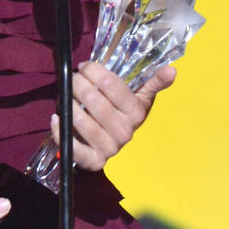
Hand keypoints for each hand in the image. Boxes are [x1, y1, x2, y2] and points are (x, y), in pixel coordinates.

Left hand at [53, 61, 175, 170]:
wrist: (117, 144)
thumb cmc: (125, 114)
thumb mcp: (141, 97)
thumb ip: (155, 82)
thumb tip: (172, 70)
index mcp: (136, 113)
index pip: (111, 85)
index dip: (94, 71)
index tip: (86, 66)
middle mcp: (124, 132)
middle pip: (93, 100)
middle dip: (78, 83)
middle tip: (73, 78)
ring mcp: (109, 149)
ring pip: (80, 121)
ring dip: (68, 103)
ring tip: (65, 94)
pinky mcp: (93, 162)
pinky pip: (73, 147)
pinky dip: (61, 131)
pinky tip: (56, 117)